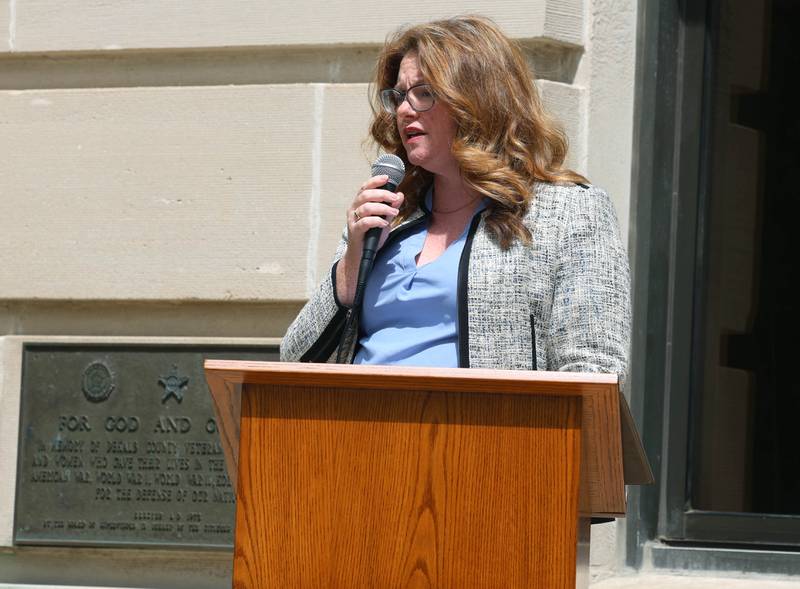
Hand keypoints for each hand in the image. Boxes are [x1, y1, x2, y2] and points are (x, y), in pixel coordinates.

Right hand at [336, 175, 403, 305]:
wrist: (362, 256)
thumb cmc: (371, 236)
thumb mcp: (384, 219)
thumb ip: (391, 207)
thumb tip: (400, 195)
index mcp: (359, 204)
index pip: (365, 187)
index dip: (375, 181)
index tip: (387, 178)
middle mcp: (353, 209)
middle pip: (365, 195)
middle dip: (382, 194)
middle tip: (395, 199)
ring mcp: (352, 220)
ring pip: (366, 207)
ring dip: (382, 208)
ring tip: (394, 213)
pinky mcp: (355, 231)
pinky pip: (365, 222)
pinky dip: (377, 221)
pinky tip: (385, 223)